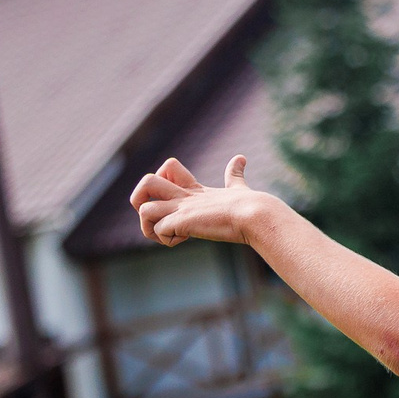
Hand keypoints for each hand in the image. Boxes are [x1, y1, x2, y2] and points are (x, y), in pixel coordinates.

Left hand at [132, 156, 272, 247]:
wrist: (256, 215)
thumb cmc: (252, 205)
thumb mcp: (239, 188)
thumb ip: (235, 175)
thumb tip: (241, 158)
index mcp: (195, 187)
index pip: (167, 168)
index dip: (164, 182)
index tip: (176, 201)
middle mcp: (184, 195)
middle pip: (146, 181)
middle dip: (142, 200)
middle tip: (159, 216)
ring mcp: (182, 207)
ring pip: (142, 208)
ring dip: (149, 227)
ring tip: (168, 234)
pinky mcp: (183, 221)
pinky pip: (158, 230)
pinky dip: (166, 240)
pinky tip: (184, 240)